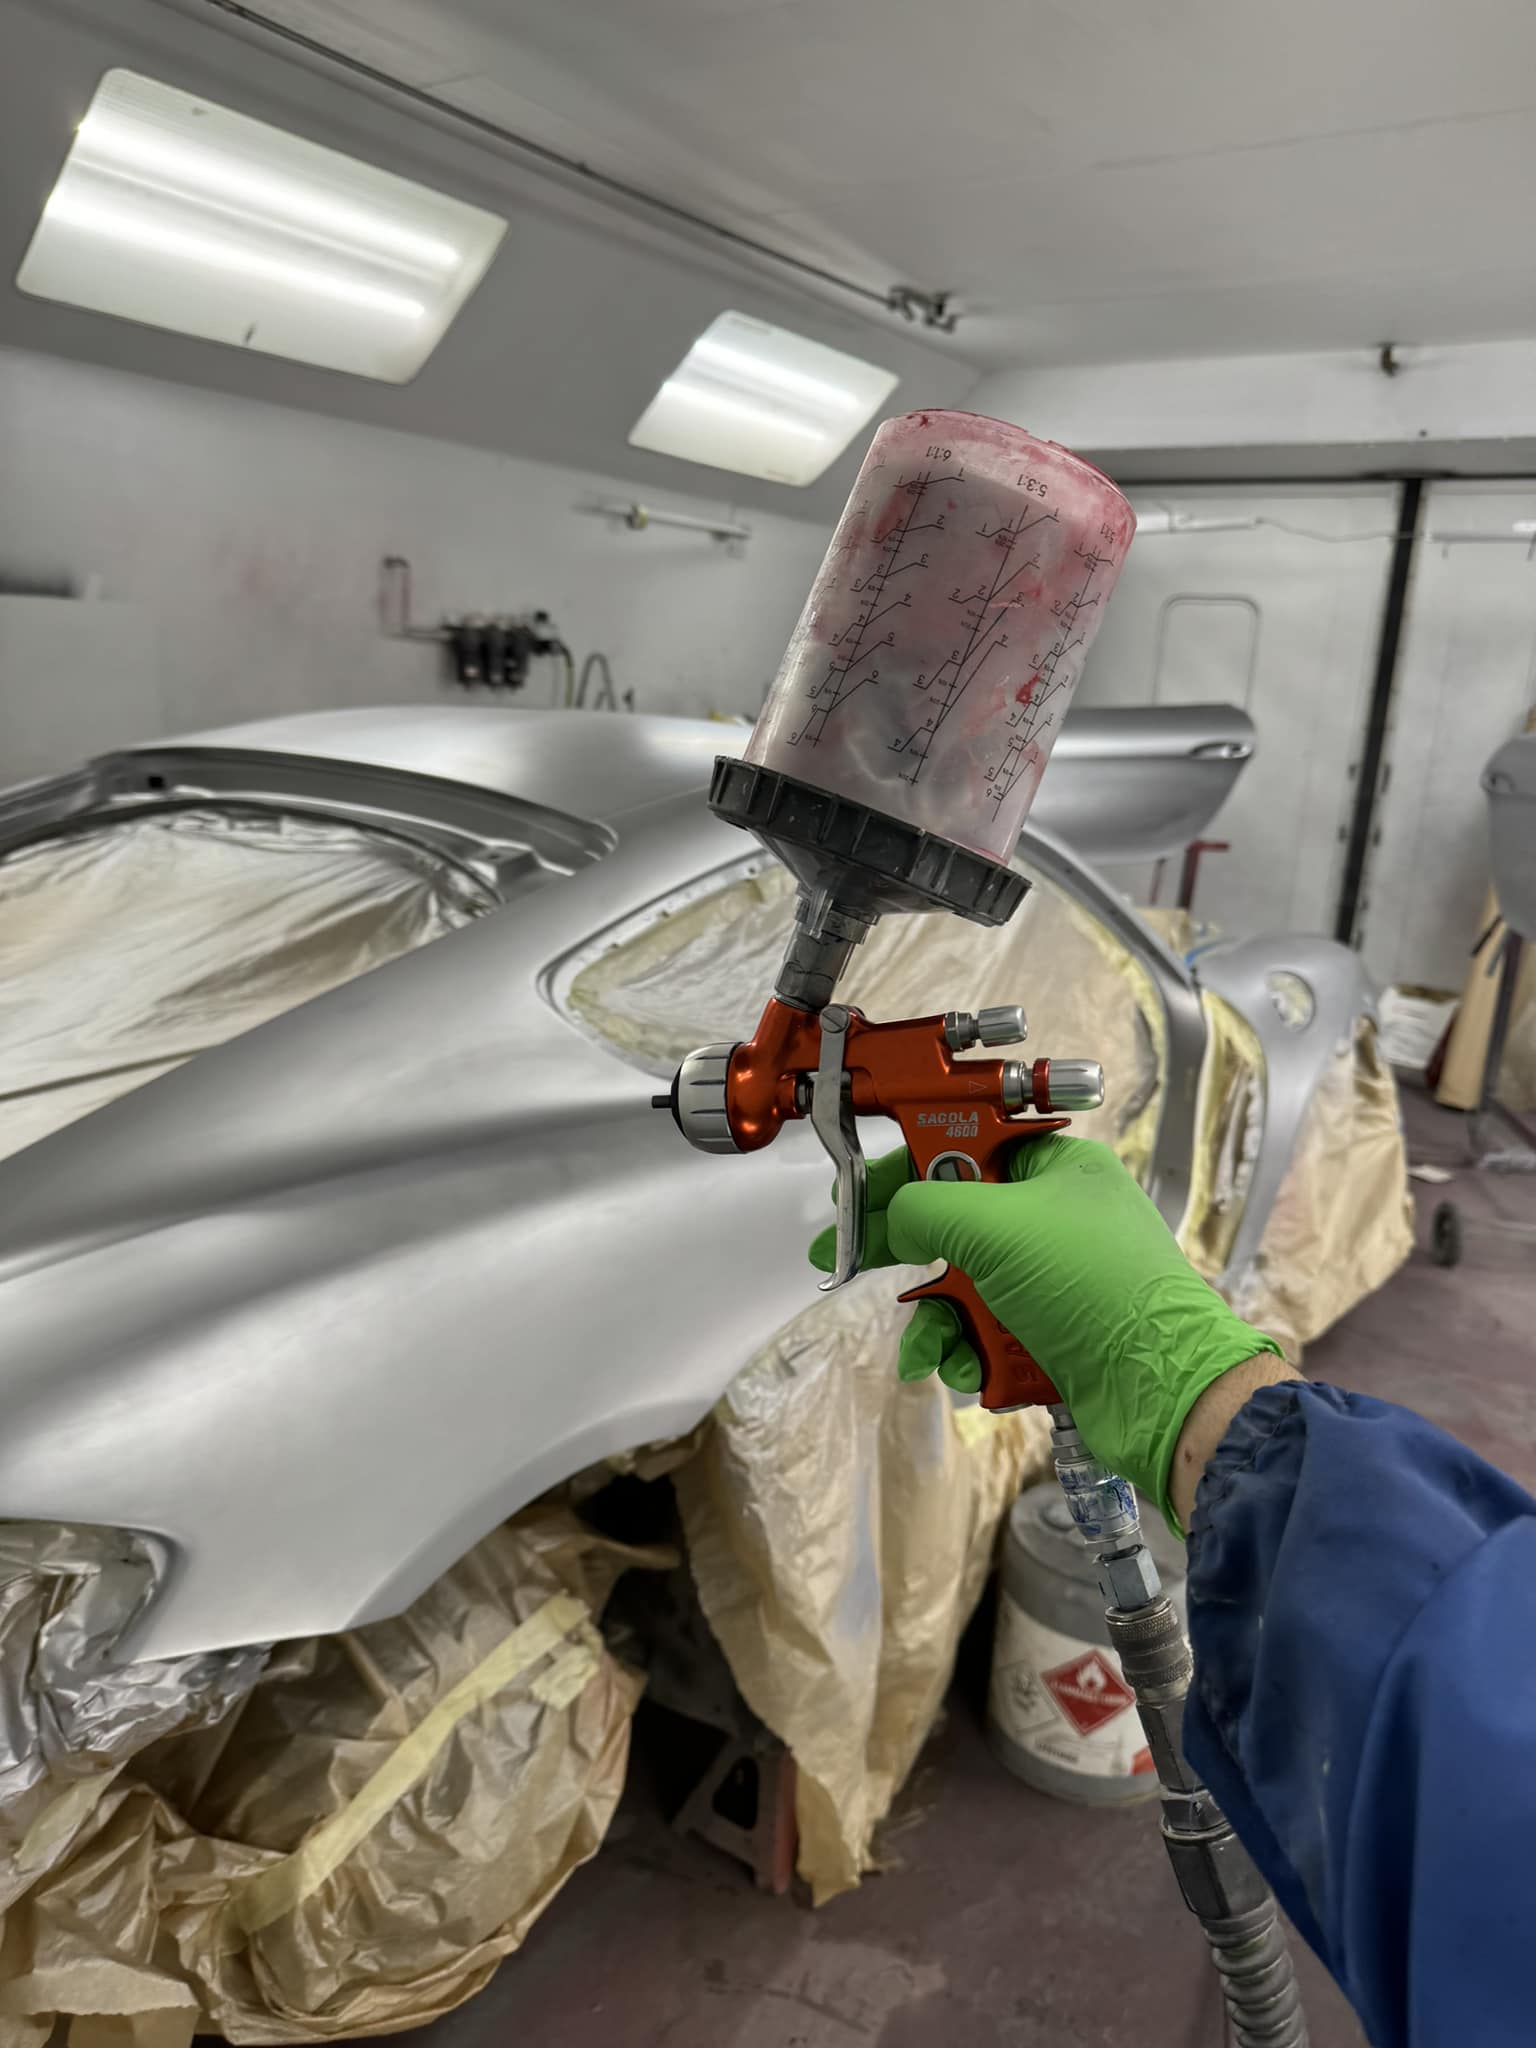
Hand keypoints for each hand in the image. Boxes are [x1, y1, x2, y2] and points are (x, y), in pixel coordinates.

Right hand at [810, 1135, 1282, 1524]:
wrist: (1162, 1390)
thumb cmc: (1091, 1287)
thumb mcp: (994, 1227)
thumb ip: (925, 1207)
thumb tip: (894, 1220)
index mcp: (1057, 1168)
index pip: (964, 1145)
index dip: (905, 1164)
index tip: (857, 1189)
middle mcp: (1057, 1218)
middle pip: (957, 1221)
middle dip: (905, 1250)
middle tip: (843, 1262)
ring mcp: (1056, 1280)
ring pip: (965, 1285)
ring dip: (937, 1319)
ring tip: (929, 1350)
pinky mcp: (1053, 1333)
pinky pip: (987, 1330)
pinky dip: (968, 1351)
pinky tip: (968, 1371)